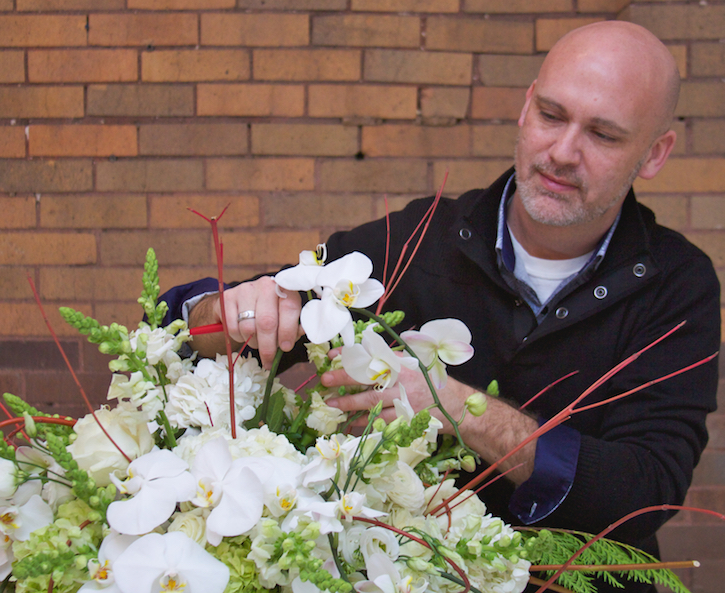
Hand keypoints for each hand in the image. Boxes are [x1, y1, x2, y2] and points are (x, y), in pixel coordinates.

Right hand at [189, 276, 302, 367]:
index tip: (286, 348)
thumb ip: (294, 326)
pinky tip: (243, 334)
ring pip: (248, 327)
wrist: (241, 301)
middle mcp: (265, 285)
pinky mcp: (227, 297)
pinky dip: (238, 337)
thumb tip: (299, 334)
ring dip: (253, 342)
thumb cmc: (269, 311)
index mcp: (285, 288)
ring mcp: (245, 289)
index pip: (289, 308)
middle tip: (269, 360)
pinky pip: (232, 327)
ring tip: (256, 342)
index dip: (288, 330)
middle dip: (268, 346)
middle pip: (267, 322)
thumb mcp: (285, 316)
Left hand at [323, 357, 537, 484]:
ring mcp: (405, 399)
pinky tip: (350, 424)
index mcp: (403, 362)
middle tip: (324, 380)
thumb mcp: (412, 364)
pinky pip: (380, 421)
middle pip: (368, 377)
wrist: (456, 405)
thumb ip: (389, 360)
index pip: (371, 354)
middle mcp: (403, 378)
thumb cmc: (429, 382)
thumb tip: (357, 355)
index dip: (350, 354)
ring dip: (349, 404)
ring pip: (371, 401)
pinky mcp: (407, 417)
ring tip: (331, 405)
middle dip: (344, 378)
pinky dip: (364, 423)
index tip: (331, 355)